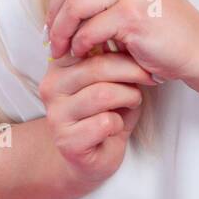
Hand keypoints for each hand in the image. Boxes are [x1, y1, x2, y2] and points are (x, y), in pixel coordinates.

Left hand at [27, 0, 198, 83]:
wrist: (198, 49)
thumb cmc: (163, 24)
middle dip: (53, 10)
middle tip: (51, 34)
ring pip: (74, 4)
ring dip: (61, 31)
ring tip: (63, 48)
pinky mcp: (133, 14)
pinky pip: (88, 29)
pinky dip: (80, 45)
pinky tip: (85, 53)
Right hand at [38, 48, 157, 186]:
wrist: (91, 158)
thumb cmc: (105, 113)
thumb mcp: (110, 81)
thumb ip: (112, 61)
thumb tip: (131, 40)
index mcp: (59, 66)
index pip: (86, 44)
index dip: (117, 46)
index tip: (138, 53)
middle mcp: (51, 87)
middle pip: (96, 67)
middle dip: (130, 71)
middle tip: (148, 78)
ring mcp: (56, 115)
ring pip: (102, 94)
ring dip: (128, 97)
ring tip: (133, 101)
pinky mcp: (67, 141)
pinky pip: (104, 123)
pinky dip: (119, 123)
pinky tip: (115, 127)